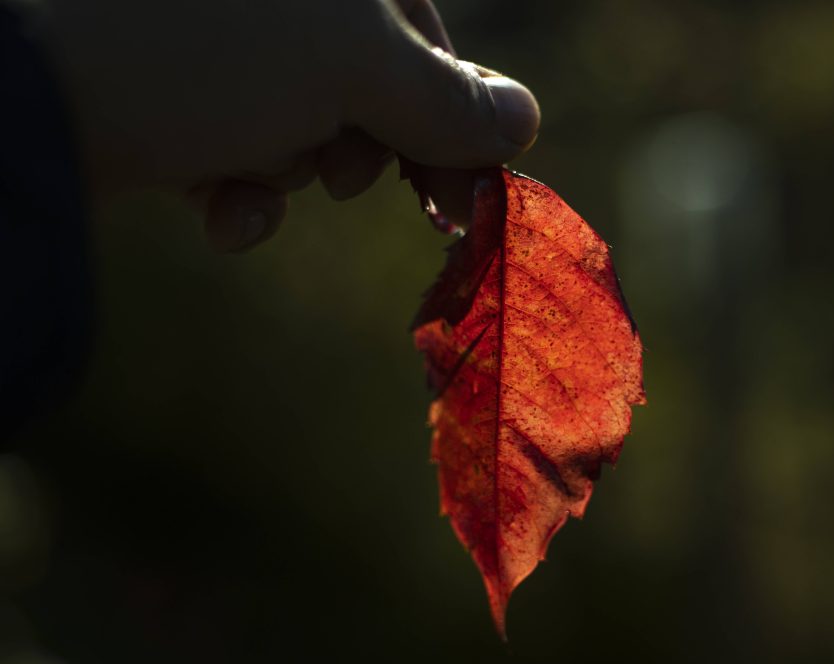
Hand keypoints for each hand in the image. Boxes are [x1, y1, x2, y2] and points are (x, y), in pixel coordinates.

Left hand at [34, 0, 539, 249]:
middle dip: (356, 141)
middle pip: (359, 70)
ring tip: (249, 178)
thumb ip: (448, 100)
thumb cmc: (207, 52)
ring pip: (294, 110)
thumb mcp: (354, 70)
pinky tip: (217, 212)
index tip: (465, 194)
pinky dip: (235, 183)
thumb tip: (525, 119)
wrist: (20, 91)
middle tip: (338, 176)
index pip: (419, 23)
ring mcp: (205, 27)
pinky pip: (227, 132)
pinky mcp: (152, 76)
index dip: (451, 110)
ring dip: (289, 166)